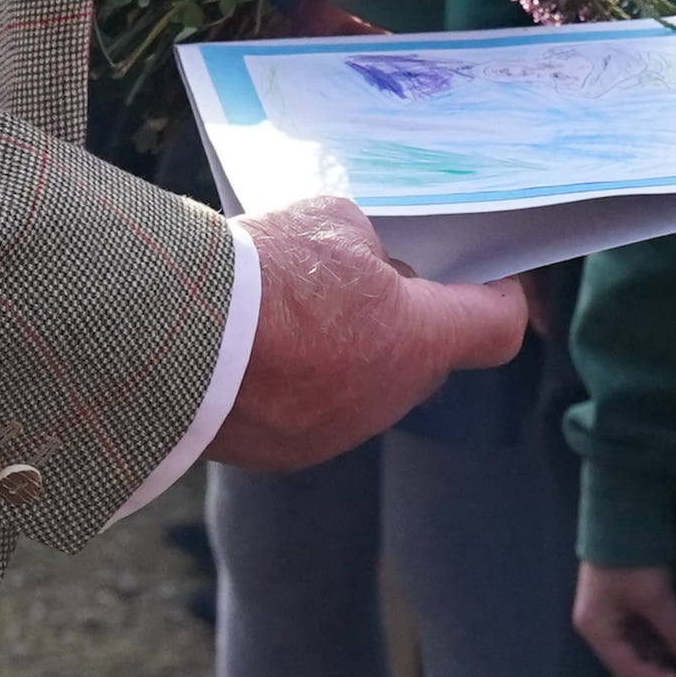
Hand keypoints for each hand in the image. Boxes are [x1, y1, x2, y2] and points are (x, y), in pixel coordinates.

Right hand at [204, 191, 525, 470]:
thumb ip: (363, 246)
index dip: (502, 298)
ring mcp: (335, 434)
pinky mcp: (284, 453)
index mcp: (418, 341)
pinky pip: (311, 411)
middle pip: (425, 357)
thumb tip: (356, 265)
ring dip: (345, 352)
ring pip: (364, 386)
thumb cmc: (262, 275)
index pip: (497, 329)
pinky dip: (296, 381)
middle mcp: (388, 400)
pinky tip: (256, 345)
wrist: (173, 342)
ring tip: (292, 308)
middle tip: (368, 277)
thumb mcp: (331, 223)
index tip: (494, 278)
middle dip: (406, 318)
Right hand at [574, 560, 675, 676]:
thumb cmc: (632, 562)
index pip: (626, 668)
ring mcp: (611, 610)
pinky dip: (667, 625)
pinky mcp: (624, 598)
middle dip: (668, 654)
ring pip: (644, 639)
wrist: (622, 514)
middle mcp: (600, 624)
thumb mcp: (657, 599)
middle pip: (635, 655)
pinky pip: (646, 623)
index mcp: (597, 629)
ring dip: (671, 638)